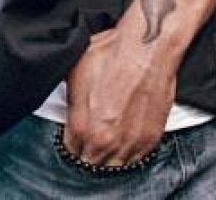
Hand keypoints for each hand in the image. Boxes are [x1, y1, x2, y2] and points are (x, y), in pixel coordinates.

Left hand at [61, 25, 178, 167]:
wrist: (146, 49)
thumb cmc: (111, 55)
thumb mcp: (75, 73)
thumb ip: (69, 103)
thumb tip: (66, 112)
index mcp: (81, 127)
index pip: (70, 153)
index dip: (73, 145)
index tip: (76, 140)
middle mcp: (104, 141)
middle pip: (90, 164)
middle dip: (89, 153)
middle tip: (92, 141)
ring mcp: (129, 143)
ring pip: (114, 167)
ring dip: (109, 158)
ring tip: (108, 144)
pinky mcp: (150, 139)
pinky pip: (136, 160)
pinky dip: (129, 154)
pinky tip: (125, 142)